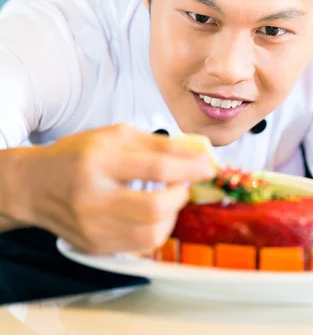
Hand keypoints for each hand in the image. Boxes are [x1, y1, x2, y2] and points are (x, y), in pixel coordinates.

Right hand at [8, 124, 214, 254]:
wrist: (36, 185)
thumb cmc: (78, 154)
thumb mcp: (115, 136)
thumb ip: (157, 143)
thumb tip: (197, 153)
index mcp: (99, 160)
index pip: (155, 166)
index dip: (189, 167)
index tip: (208, 166)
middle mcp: (93, 196)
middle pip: (154, 208)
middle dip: (180, 196)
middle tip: (182, 184)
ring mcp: (92, 227)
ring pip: (150, 234)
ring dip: (171, 215)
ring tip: (167, 198)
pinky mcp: (94, 246)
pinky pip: (139, 246)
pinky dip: (155, 229)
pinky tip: (151, 213)